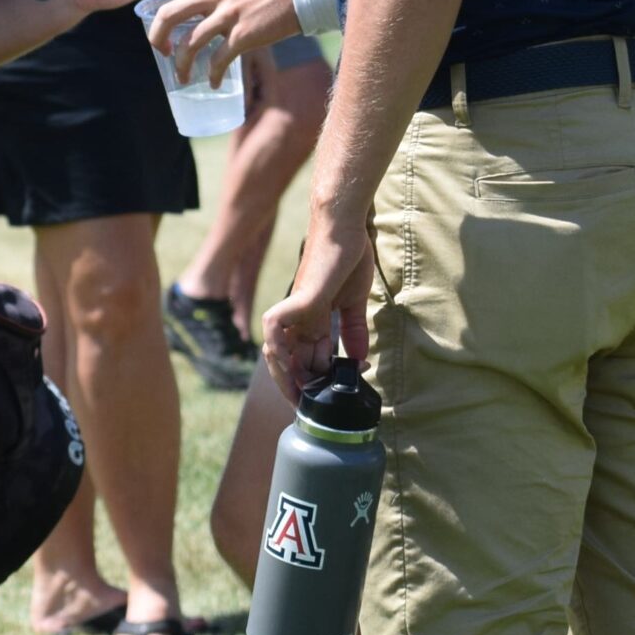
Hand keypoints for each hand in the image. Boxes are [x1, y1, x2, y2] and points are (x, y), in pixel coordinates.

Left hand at [123, 0, 297, 85]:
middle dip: (156, 35)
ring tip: (182, 77)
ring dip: (181, 65)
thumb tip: (206, 2)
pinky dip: (211, 75)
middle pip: (169, 12)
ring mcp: (228, 14)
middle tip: (158, 49)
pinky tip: (211, 83)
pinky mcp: (243, 35)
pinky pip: (218, 60)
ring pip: (189, 43)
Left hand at [260, 218, 374, 402]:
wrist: (344, 227)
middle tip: (310, 406)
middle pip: (290, 361)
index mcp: (314, 320)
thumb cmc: (348, 257)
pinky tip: (289, 363)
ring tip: (301, 394)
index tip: (327, 398)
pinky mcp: (299, 299)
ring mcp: (296, 309)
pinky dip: (278, 347)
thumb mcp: (355, 301)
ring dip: (286, 375)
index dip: (316, 380)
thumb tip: (358, 360)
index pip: (309, 359)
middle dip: (299, 386)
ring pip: (277, 350)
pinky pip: (276, 327)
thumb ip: (354, 329)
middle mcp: (300, 318)